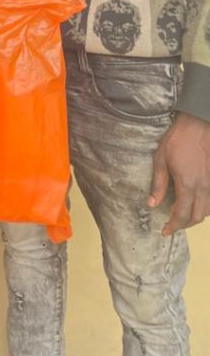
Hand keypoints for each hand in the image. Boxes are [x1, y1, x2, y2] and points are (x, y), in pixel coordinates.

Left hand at [148, 112, 209, 235]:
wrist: (200, 124)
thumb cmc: (178, 139)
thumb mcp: (161, 158)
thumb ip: (157, 183)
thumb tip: (151, 205)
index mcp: (187, 185)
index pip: (181, 215)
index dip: (173, 226)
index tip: (165, 231)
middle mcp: (203, 188)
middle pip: (197, 217)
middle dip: (184, 225)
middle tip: (172, 225)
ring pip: (208, 211)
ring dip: (196, 217)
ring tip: (183, 216)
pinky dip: (205, 208)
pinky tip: (197, 204)